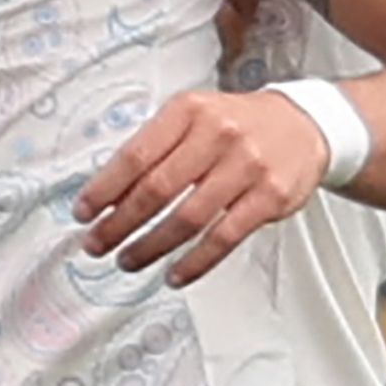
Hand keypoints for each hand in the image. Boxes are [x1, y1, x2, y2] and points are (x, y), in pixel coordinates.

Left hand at [74, 89, 328, 286]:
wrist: (303, 125)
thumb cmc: (235, 124)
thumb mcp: (191, 117)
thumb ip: (154, 147)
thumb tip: (106, 193)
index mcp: (188, 111)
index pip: (135, 156)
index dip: (104, 189)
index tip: (82, 213)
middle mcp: (218, 135)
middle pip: (157, 189)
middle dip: (119, 223)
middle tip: (96, 244)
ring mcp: (247, 166)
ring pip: (188, 218)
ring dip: (151, 247)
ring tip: (127, 260)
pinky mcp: (270, 197)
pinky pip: (224, 238)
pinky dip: (195, 262)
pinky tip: (174, 274)